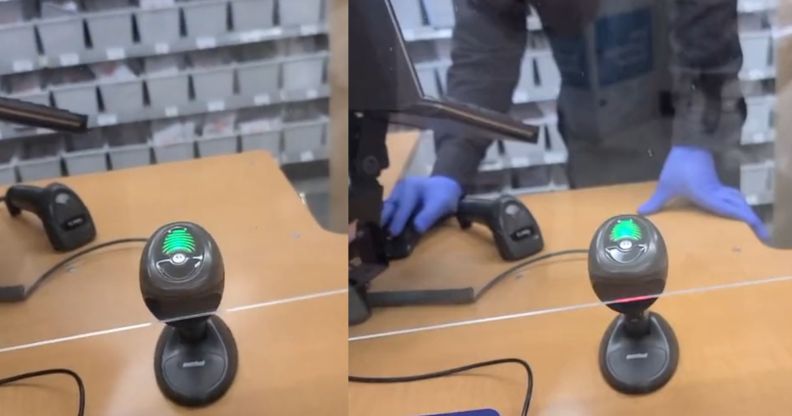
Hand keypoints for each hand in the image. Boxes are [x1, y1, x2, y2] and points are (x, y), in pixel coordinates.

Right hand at [381, 176, 462, 235]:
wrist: (444, 188)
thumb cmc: (443, 196)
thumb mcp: (440, 205)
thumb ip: (428, 216)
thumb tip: (417, 229)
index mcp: (410, 186)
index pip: (403, 206)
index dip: (398, 220)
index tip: (394, 233)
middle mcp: (399, 188)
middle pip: (390, 206)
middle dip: (384, 220)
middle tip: (380, 236)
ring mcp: (395, 193)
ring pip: (386, 208)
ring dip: (384, 221)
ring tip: (380, 235)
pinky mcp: (394, 199)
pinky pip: (389, 210)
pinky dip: (387, 219)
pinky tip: (385, 230)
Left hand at [638, 146, 769, 241]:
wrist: (690, 142)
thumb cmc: (679, 165)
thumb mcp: (666, 185)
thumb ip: (656, 201)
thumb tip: (640, 213)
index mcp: (708, 195)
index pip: (729, 209)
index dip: (743, 218)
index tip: (756, 229)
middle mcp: (718, 193)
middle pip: (739, 207)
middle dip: (751, 220)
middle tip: (762, 236)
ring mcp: (719, 187)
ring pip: (737, 201)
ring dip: (745, 212)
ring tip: (753, 227)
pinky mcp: (717, 184)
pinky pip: (731, 196)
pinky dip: (738, 205)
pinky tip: (736, 212)